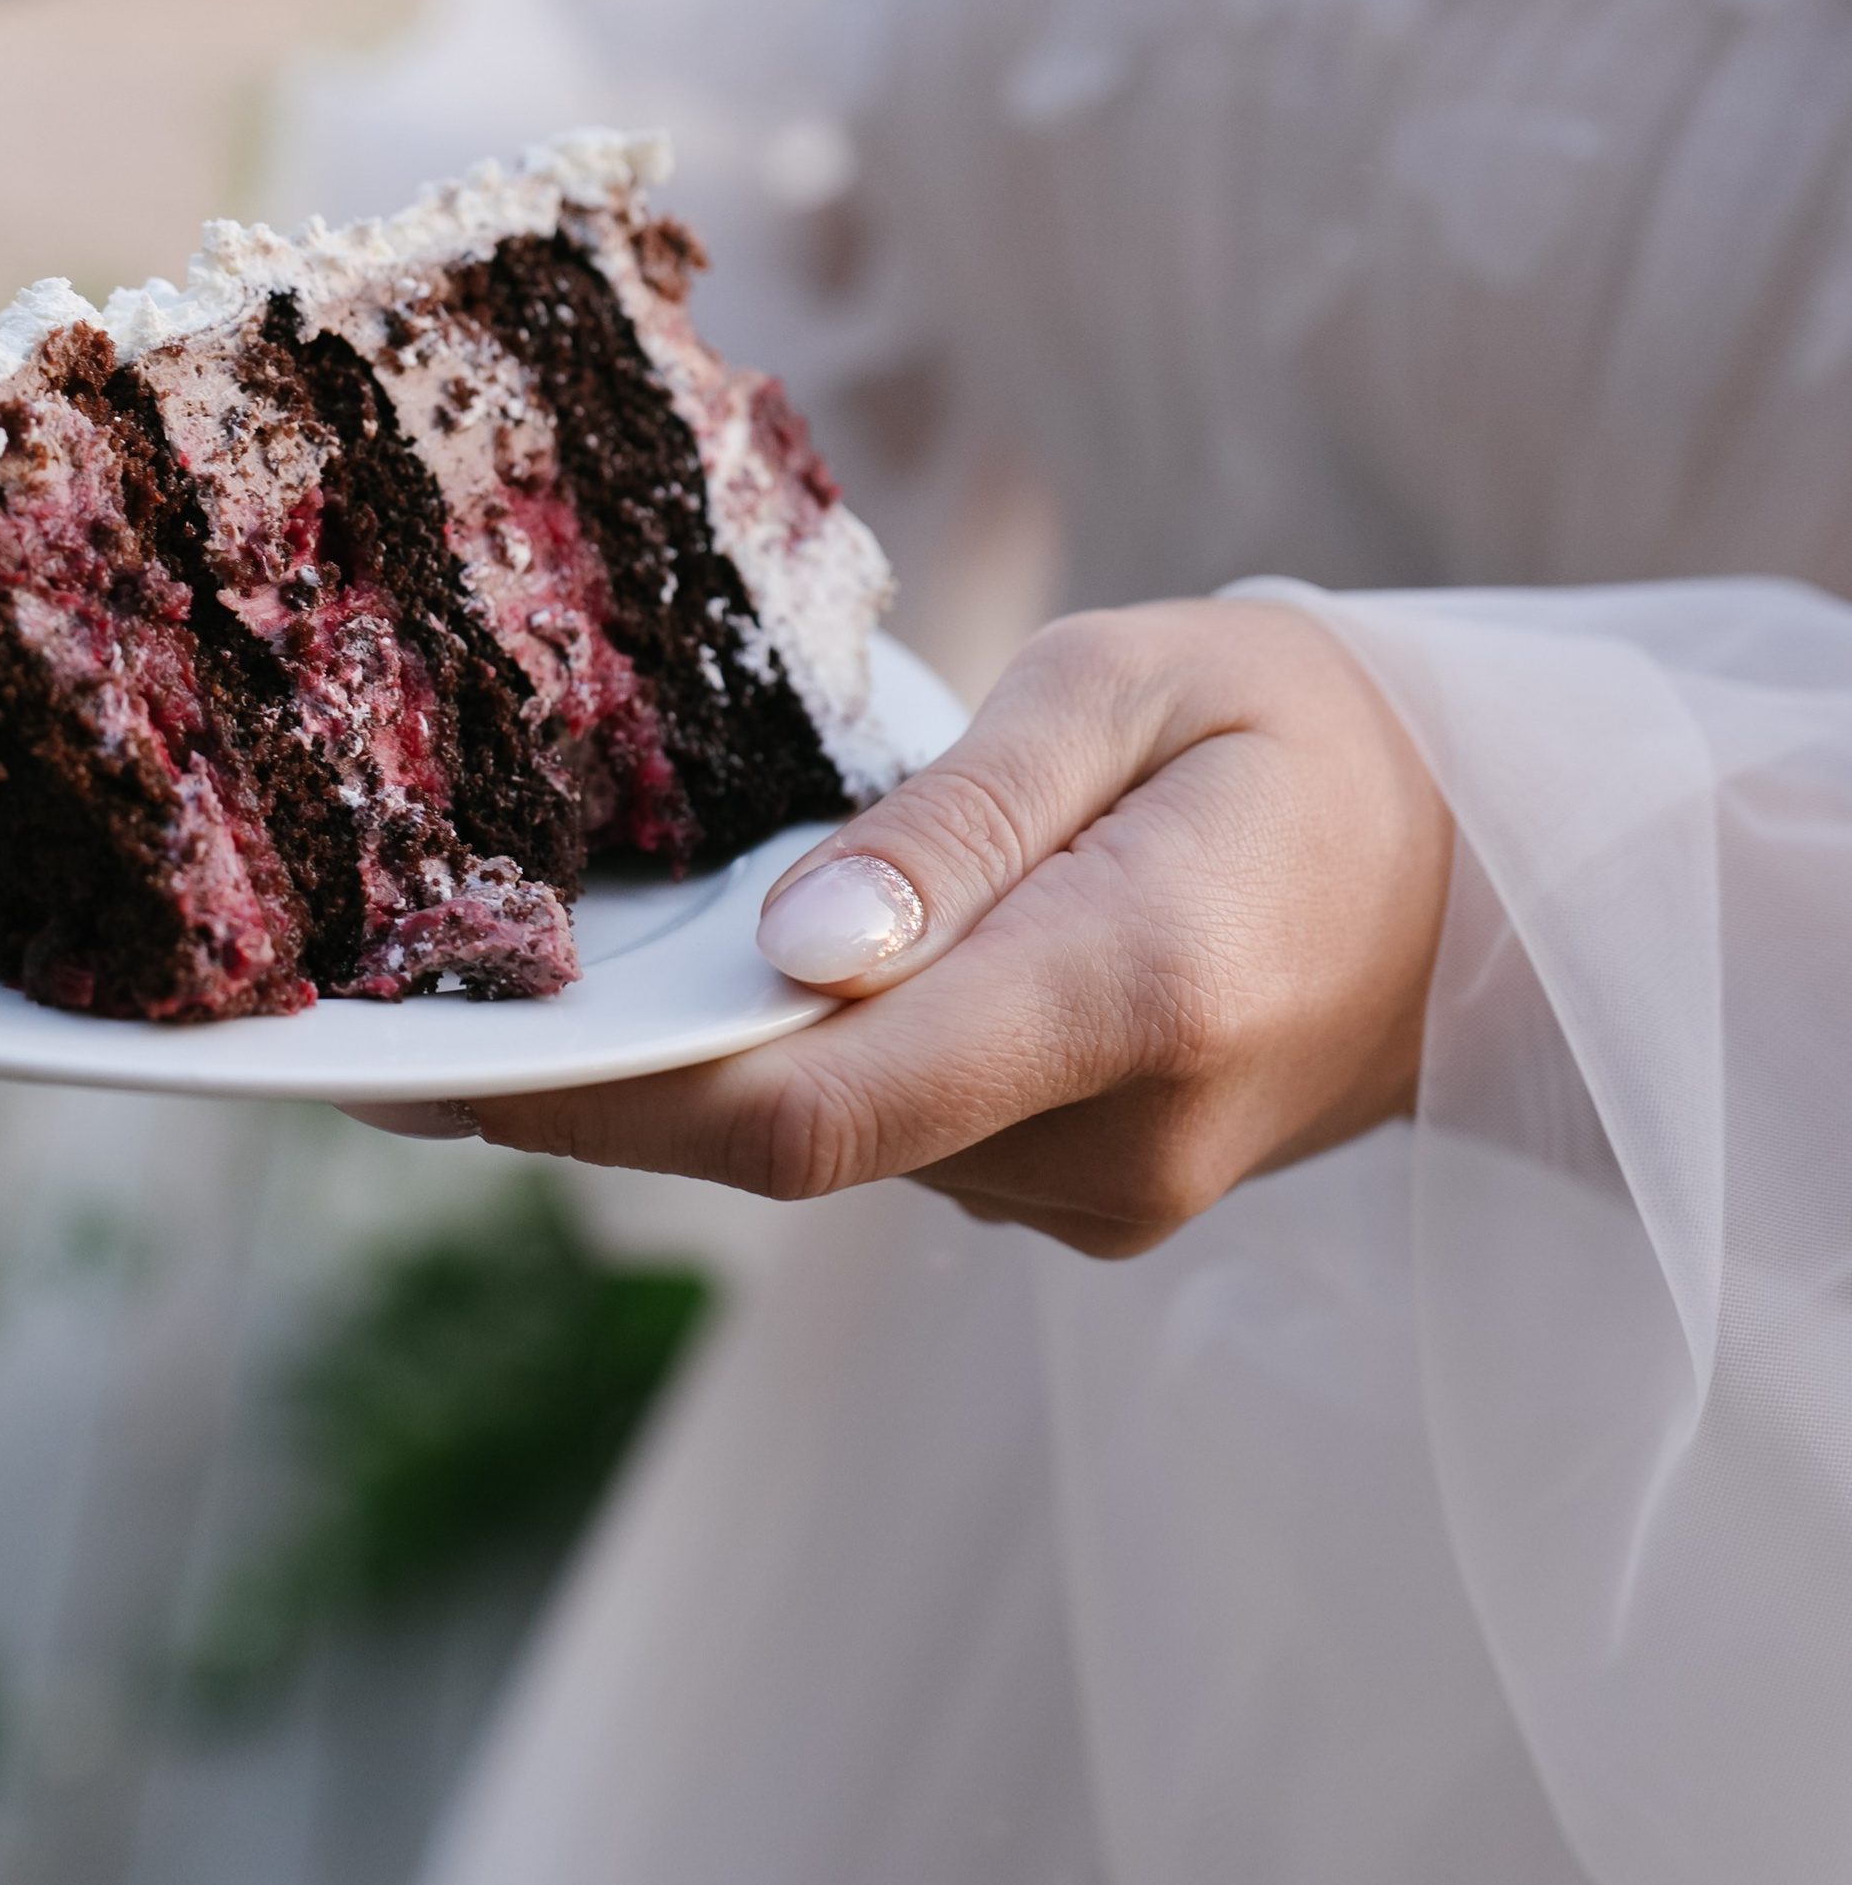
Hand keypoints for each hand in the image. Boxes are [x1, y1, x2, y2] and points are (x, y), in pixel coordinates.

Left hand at [473, 599, 1453, 1254]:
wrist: (1493, 878)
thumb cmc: (1303, 731)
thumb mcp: (1135, 685)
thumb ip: (960, 821)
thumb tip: (789, 951)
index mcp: (1134, 996)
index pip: (816, 1106)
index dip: (607, 1101)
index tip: (429, 1067)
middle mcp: (1112, 1146)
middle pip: (790, 1145)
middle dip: (597, 1083)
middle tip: (392, 1017)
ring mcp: (1103, 1199)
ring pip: (833, 1147)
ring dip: (695, 1067)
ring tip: (538, 967)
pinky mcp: (1086, 1198)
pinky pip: (894, 1139)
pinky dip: (795, 1066)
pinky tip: (723, 982)